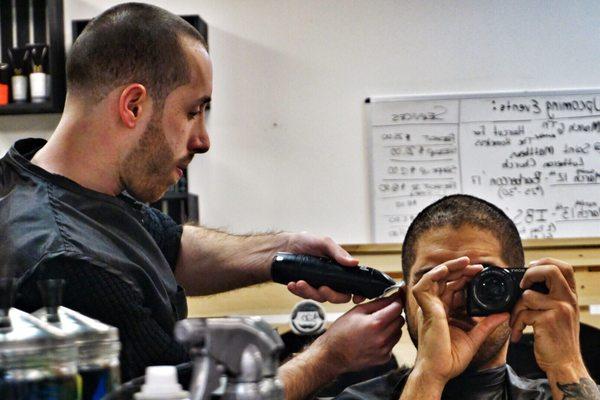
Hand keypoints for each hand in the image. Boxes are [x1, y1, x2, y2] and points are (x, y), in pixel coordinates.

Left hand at [281, 232, 365, 303]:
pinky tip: (292, 284)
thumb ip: (338, 253)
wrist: (286, 244)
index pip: (354, 286)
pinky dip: (298, 291)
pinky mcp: (305, 289)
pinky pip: (303, 296)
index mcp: (340, 270)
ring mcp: (318, 286)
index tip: (356, 297)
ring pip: (319, 298)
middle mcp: (331, 280)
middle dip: (331, 295)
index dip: (358, 294)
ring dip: (309, 292)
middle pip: (339, 297)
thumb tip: (354, 262)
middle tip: (322, 288)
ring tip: (300, 282)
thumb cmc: (307, 242)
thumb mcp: (324, 243)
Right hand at [310, 293, 403, 374]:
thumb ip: (377, 303)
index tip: (394, 300)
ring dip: (391, 327)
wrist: (333, 355)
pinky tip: (374, 339)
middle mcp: (382, 338)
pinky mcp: (384, 358)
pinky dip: (387, 339)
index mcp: (375, 323)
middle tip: (381, 314)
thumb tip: (393, 297)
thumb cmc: (341, 331)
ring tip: (376, 327)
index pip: (397, 308)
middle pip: (400, 320)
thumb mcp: (356, 311)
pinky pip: (393, 344)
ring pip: (399, 332)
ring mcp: (384, 350)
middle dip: (393, 314)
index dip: (396, 301)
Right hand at [411, 257, 508, 386]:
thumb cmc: (450, 359)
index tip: (481, 275)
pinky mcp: (424, 308)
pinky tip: (446, 269)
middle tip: (478, 267)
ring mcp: (428, 307)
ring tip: (466, 262)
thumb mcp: (475, 337)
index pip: (454, 289)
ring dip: (449, 267)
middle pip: (446, 281)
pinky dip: (433, 275)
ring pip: (435, 278)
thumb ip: (487, 324)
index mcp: (444, 313)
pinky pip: (423, 285)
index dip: (466, 280)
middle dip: (461, 271)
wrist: (439, 371)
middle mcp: (434, 307)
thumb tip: (504, 314)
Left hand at [510, 258, 583, 373]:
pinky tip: (517, 334)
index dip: (545, 262)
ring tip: (516, 323)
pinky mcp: (548, 320)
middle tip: (520, 287)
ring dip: (515, 311)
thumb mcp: (560, 314)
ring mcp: (560, 309)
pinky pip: (522, 314)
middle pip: (550, 270)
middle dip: (530, 274)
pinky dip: (515, 324)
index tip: (530, 268)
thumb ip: (550, 297)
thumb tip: (526, 283)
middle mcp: (568, 300)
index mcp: (570, 296)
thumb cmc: (557, 339)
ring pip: (527, 296)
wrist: (564, 364)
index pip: (564, 267)